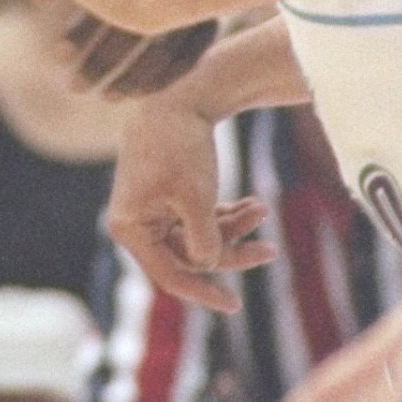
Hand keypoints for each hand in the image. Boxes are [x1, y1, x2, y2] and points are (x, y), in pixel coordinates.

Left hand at [62, 10, 219, 96]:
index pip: (103, 1)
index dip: (79, 31)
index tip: (58, 57)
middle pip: (129, 29)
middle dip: (98, 62)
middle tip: (73, 88)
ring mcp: (192, 4)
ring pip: (160, 49)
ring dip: (130, 78)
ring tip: (104, 98)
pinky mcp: (210, 22)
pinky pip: (187, 59)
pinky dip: (161, 80)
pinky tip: (137, 96)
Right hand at [108, 96, 274, 314]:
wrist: (177, 96)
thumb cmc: (180, 146)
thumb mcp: (195, 197)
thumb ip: (203, 240)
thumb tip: (209, 266)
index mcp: (130, 227)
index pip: (168, 274)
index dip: (202, 292)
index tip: (235, 305)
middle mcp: (137, 224)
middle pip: (189, 256)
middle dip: (231, 248)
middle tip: (270, 250)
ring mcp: (152, 212)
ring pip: (199, 237)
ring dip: (234, 227)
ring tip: (262, 209)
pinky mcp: (167, 198)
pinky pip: (199, 219)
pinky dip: (226, 213)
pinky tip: (253, 205)